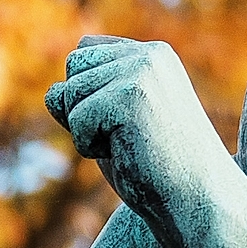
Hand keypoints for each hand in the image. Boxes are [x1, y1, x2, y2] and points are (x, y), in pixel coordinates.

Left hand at [47, 35, 230, 233]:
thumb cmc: (151, 166)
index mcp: (152, 54)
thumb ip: (87, 97)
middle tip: (124, 135)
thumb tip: (53, 91)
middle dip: (82, 109)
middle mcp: (149, 54)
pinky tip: (126, 152)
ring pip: (68, 93)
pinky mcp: (132, 94)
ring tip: (128, 143)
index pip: (85, 51)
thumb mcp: (115, 122)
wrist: (194, 196)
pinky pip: (76, 119)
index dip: (86, 93)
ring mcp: (143, 70)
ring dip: (86, 130)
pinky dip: (90, 146)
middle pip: (73, 67)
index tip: (121, 121)